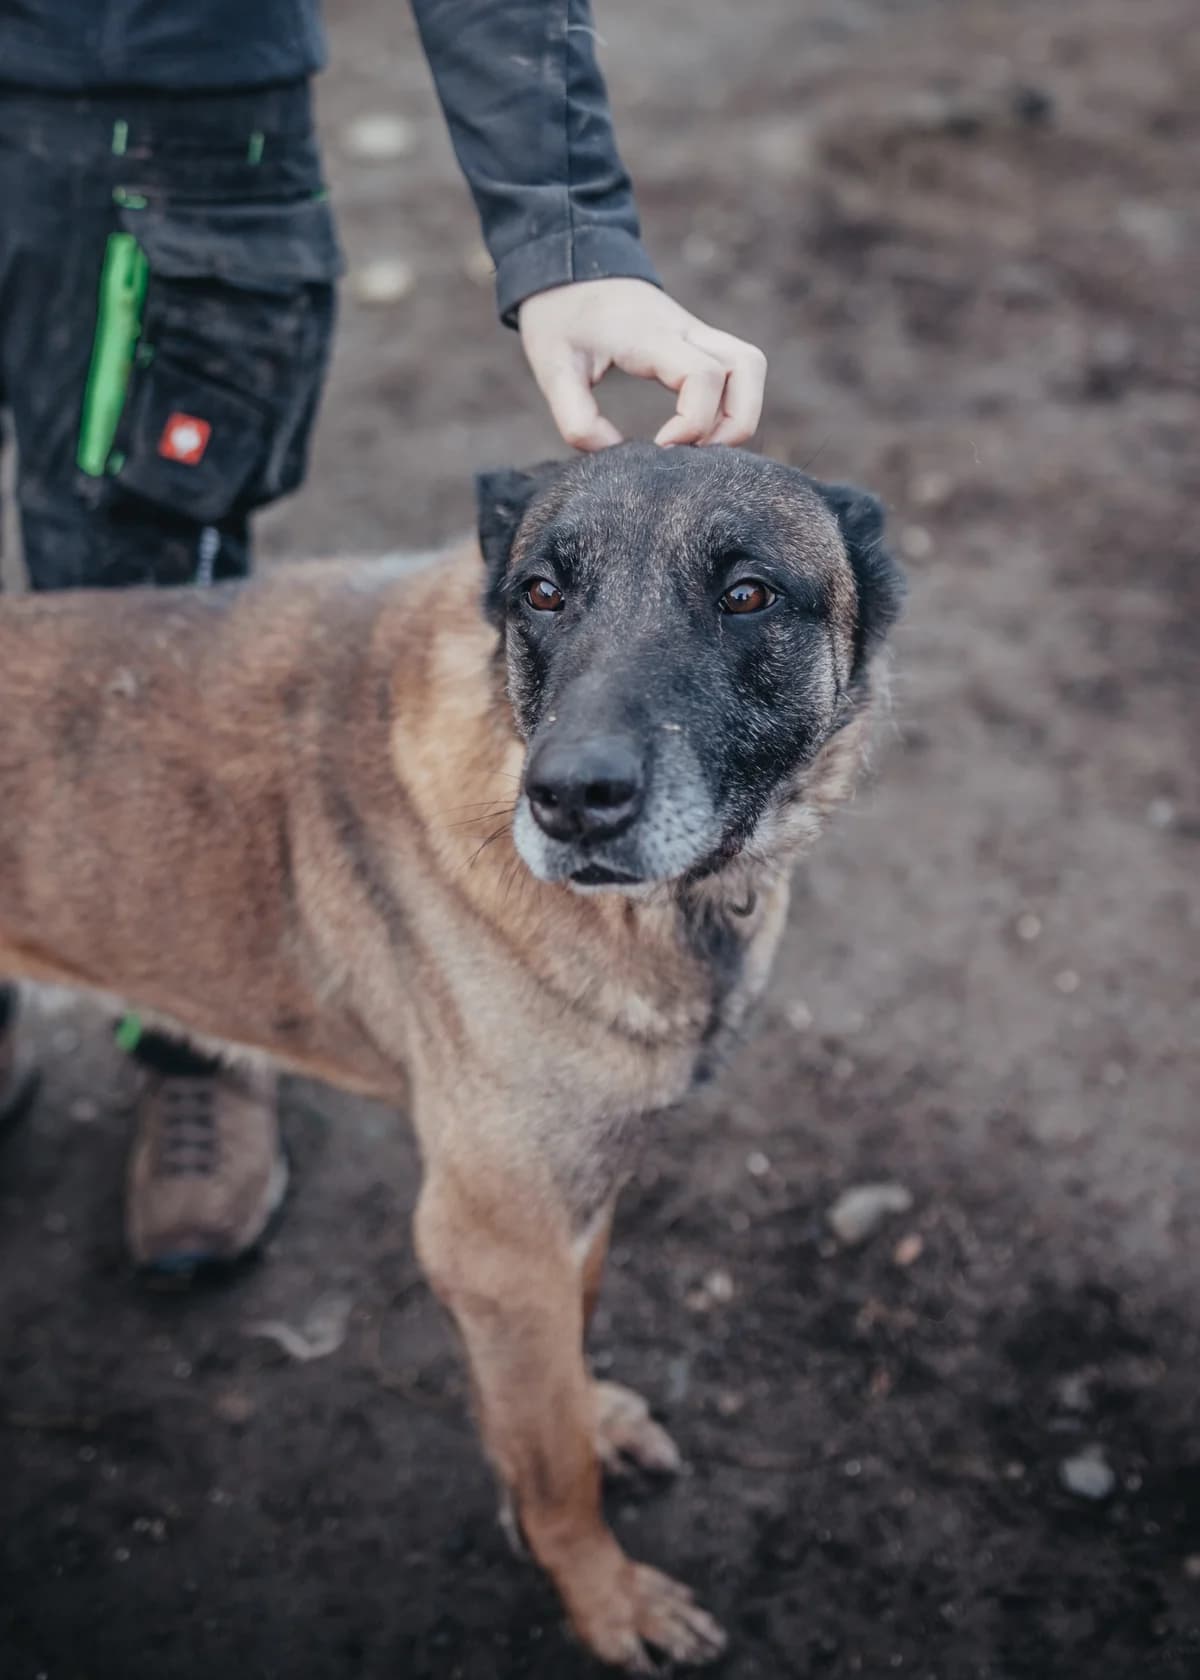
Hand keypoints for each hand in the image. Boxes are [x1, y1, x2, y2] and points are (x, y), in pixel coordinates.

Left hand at [517, 278, 766, 451]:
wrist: (570, 264)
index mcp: (650, 334)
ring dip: (741, 412)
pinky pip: (736, 370)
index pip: (703, 376)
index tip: (660, 447)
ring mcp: (696, 331)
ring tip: (703, 446)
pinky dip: (731, 403)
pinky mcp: (697, 339)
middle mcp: (685, 329)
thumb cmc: (560, 317)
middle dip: (735, 423)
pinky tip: (697, 429)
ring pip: (750, 366)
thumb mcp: (551, 369)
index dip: (693, 423)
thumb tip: (615, 455)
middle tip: (696, 456)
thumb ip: (577, 419)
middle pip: (748, 367)